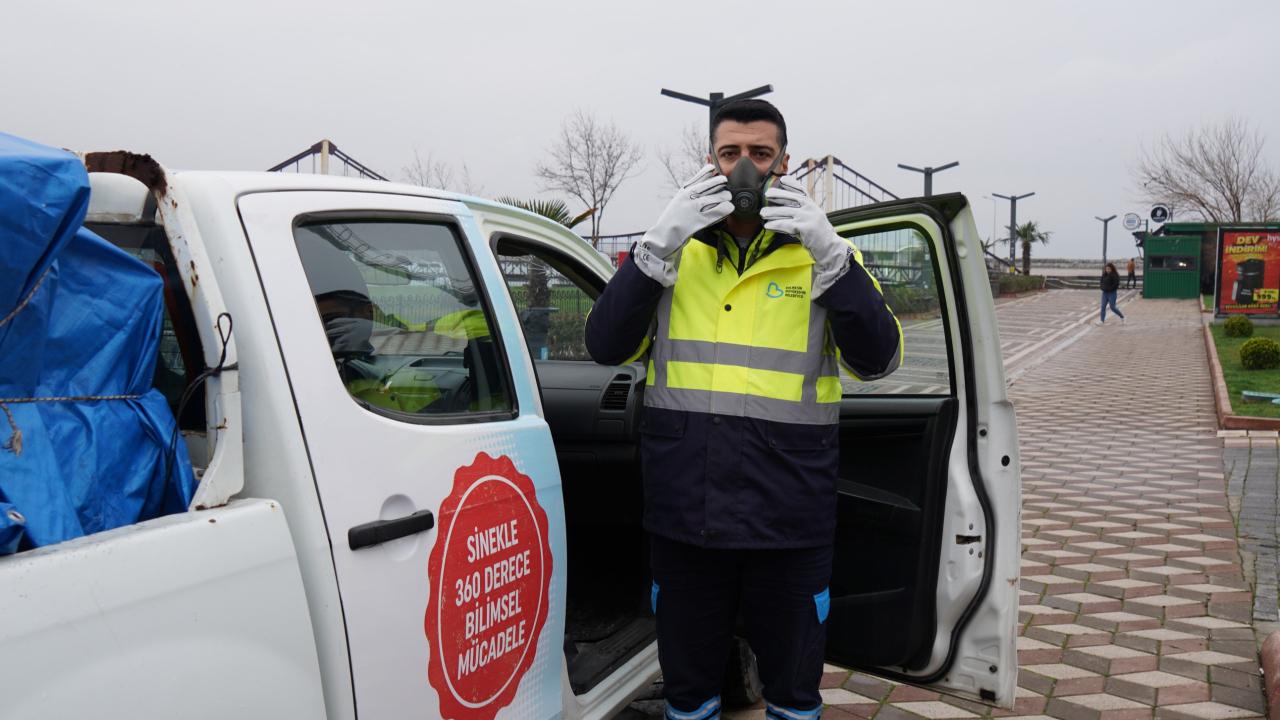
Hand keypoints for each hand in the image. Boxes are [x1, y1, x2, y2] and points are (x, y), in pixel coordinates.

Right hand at [633, 164, 731, 285]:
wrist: (666, 234)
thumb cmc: (676, 215)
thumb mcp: (681, 196)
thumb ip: (695, 184)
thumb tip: (710, 170)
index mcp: (685, 189)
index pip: (704, 174)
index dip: (715, 175)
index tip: (720, 178)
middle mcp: (689, 196)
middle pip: (713, 184)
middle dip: (723, 185)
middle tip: (725, 190)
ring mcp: (694, 208)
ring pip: (719, 197)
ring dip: (726, 198)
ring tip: (726, 200)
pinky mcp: (700, 220)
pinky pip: (719, 211)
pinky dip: (726, 209)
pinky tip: (728, 209)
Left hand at [761, 176, 853, 296]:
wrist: (829, 248)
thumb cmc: (818, 236)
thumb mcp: (810, 220)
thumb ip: (799, 214)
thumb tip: (780, 210)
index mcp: (812, 205)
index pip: (801, 191)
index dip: (792, 184)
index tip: (783, 179)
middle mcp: (811, 208)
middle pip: (792, 198)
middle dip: (779, 194)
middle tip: (767, 194)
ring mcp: (808, 217)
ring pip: (786, 212)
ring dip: (772, 212)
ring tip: (762, 213)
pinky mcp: (805, 227)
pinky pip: (786, 224)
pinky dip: (775, 224)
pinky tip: (767, 225)